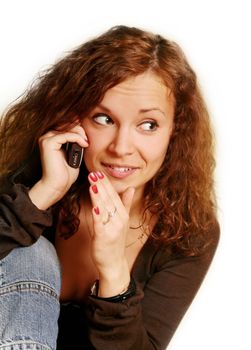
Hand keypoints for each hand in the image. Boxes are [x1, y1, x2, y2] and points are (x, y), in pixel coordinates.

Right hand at [29, 124, 87, 208]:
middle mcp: (47, 136)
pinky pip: (66, 135)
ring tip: (86, 143)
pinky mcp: (48, 143)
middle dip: (80, 129)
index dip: (79, 127)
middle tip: (88, 139)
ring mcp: (46, 139)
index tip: (88, 134)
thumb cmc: (66, 173)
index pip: (67, 124)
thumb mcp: (75, 154)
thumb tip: (84, 133)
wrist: (58, 185)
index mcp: (52, 138)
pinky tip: (84, 144)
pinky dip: (77, 138)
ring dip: (80, 133)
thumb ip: (76, 142)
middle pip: (67, 123)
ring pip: (67, 127)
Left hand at [88, 171, 134, 296]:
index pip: (114, 195)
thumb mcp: (122, 220)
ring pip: (105, 209)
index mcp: (122, 214)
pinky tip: (94, 207)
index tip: (99, 172)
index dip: (106, 183)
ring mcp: (112, 228)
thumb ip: (125, 203)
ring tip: (94, 184)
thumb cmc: (115, 241)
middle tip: (94, 173)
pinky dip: (98, 215)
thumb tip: (130, 188)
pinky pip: (100, 224)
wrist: (114, 263)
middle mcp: (119, 219)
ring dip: (99, 195)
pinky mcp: (104, 237)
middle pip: (109, 199)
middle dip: (101, 185)